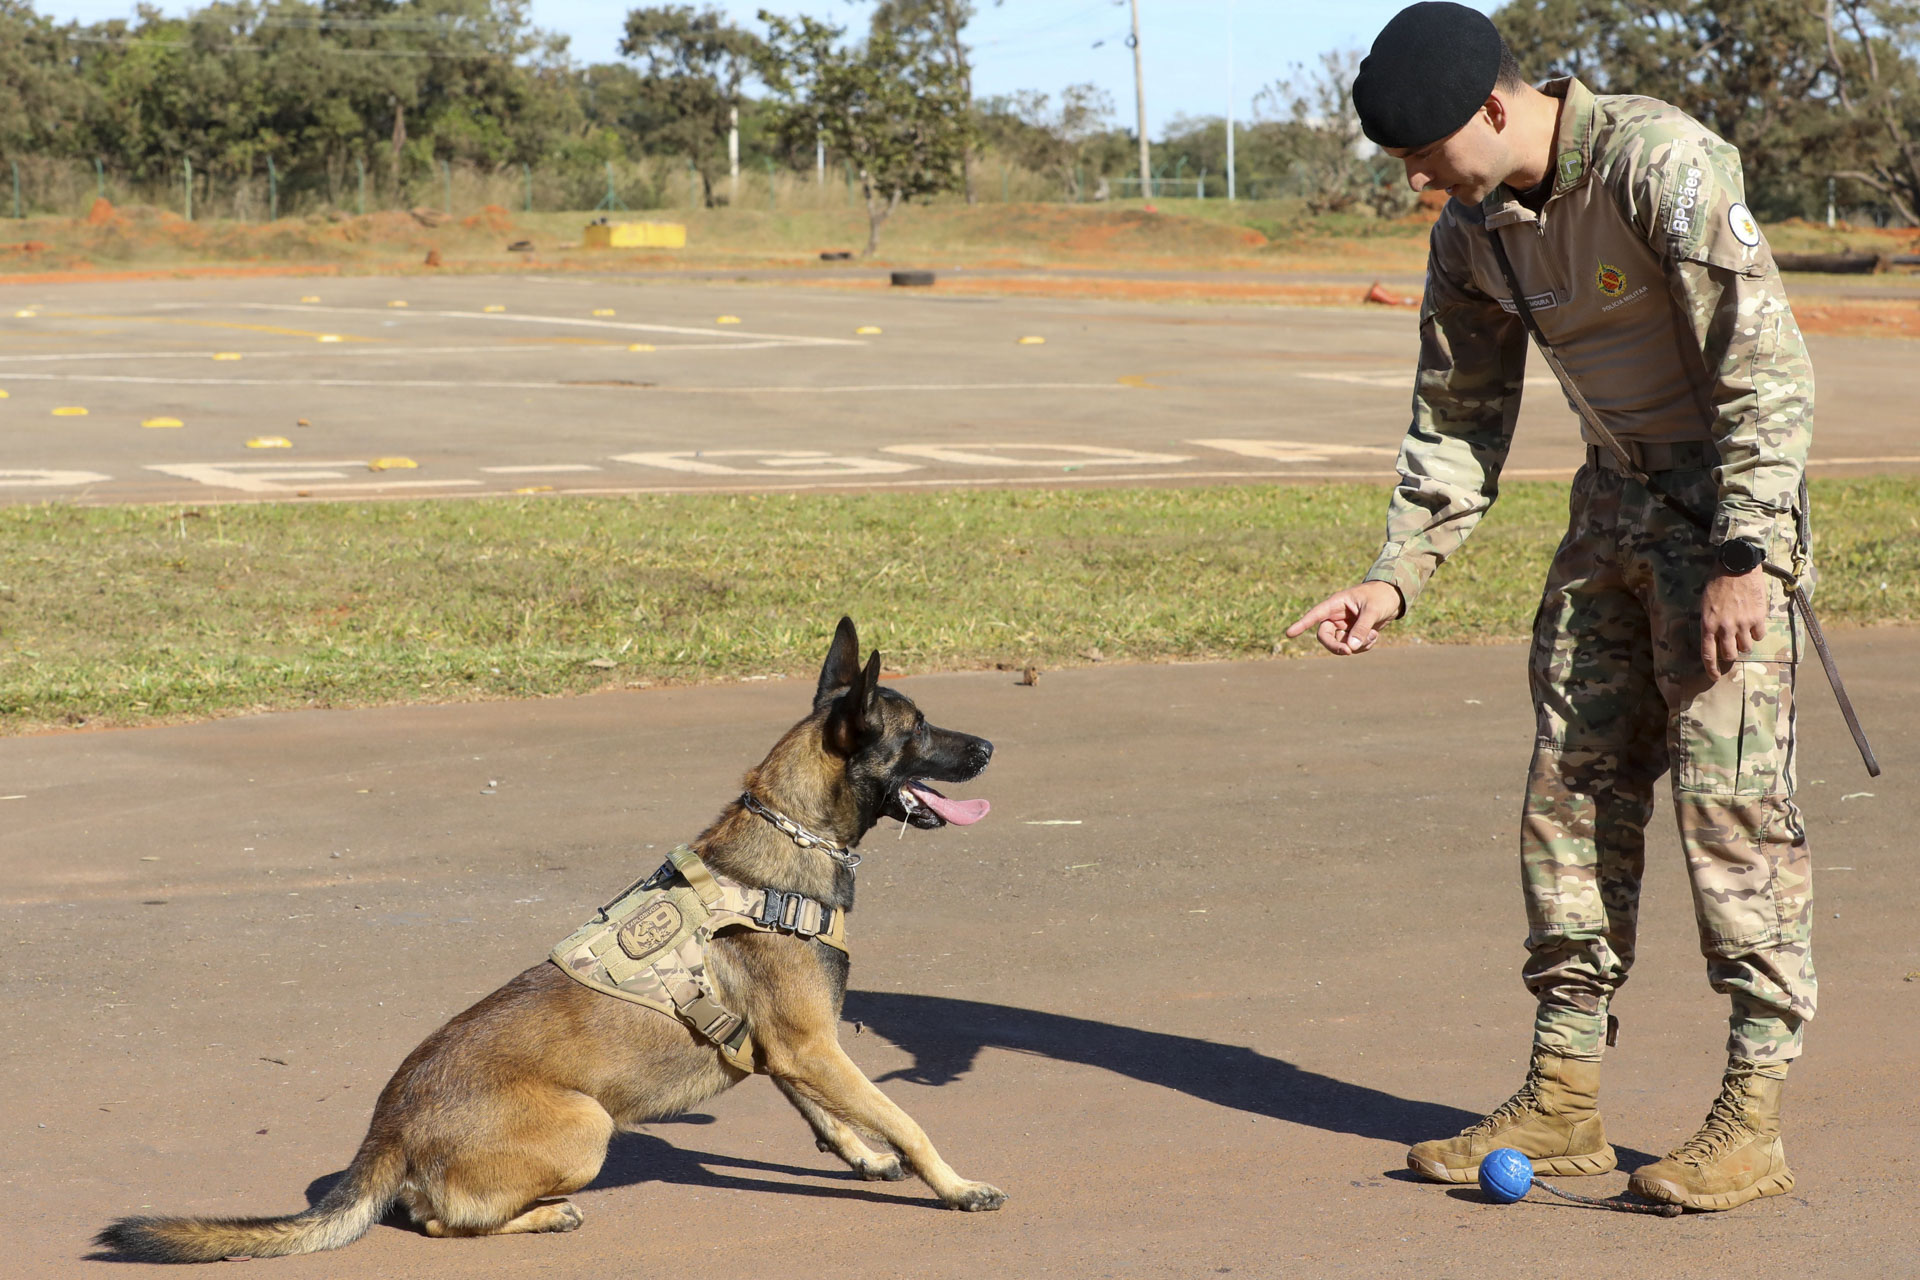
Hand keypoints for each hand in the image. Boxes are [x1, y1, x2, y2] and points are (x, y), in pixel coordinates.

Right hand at [1285, 581, 1403, 655]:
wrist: (1394, 597)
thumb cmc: (1381, 597)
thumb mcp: (1372, 611)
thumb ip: (1361, 628)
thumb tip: (1351, 648)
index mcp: (1336, 604)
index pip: (1315, 615)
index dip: (1302, 624)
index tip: (1289, 634)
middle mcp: (1336, 616)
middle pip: (1325, 636)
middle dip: (1336, 646)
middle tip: (1348, 652)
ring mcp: (1344, 626)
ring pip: (1340, 644)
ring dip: (1356, 646)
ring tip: (1373, 635)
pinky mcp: (1353, 634)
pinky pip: (1352, 646)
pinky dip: (1363, 646)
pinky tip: (1373, 636)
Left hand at [1700, 569, 1768, 678]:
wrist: (1737, 565)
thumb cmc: (1717, 582)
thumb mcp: (1705, 603)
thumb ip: (1710, 622)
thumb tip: (1715, 638)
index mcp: (1708, 623)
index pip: (1708, 653)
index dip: (1711, 668)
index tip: (1713, 677)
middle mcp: (1725, 627)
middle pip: (1730, 655)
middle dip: (1730, 654)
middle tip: (1732, 648)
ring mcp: (1742, 623)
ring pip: (1746, 647)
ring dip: (1744, 643)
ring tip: (1742, 631)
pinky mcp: (1758, 617)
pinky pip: (1759, 635)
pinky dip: (1757, 632)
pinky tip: (1753, 623)